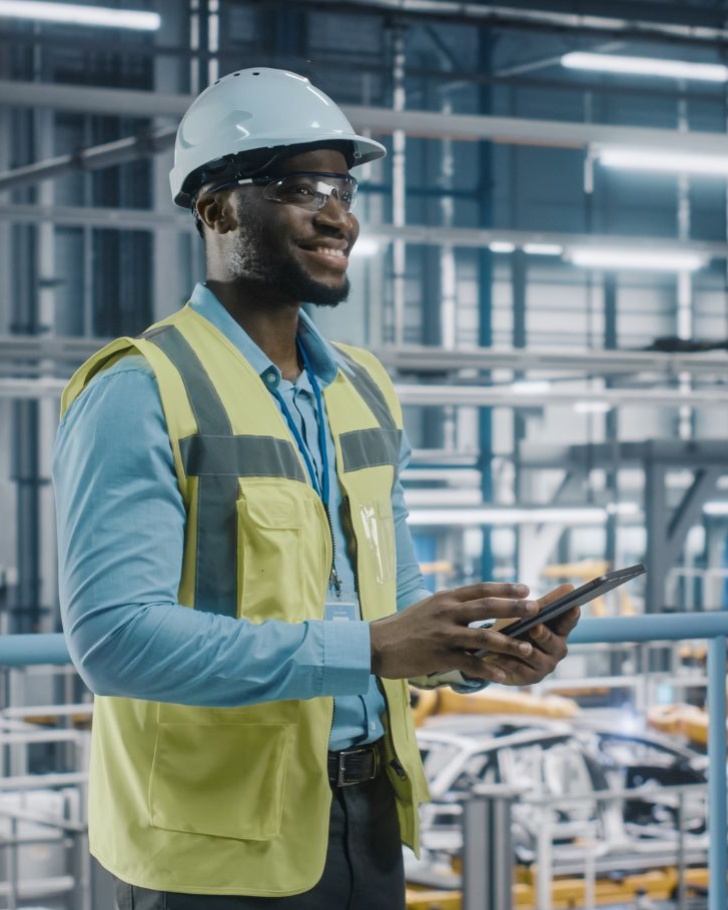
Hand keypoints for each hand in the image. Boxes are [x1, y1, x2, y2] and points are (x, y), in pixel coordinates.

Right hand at [370, 583, 540, 683]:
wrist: (376, 645)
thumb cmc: (404, 627)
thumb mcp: (428, 608)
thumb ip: (452, 607)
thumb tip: (475, 606)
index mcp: (445, 598)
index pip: (480, 589)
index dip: (504, 589)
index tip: (525, 589)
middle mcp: (447, 612)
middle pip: (486, 607)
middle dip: (514, 609)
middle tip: (536, 610)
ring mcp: (444, 634)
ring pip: (483, 636)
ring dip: (508, 643)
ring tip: (528, 648)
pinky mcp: (440, 655)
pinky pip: (470, 663)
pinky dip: (488, 669)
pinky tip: (503, 675)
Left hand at [480, 583, 579, 685]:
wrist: (499, 650)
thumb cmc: (519, 626)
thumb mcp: (529, 614)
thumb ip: (546, 603)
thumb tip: (570, 586)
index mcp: (559, 631)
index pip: (569, 622)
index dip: (571, 615)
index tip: (573, 606)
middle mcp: (556, 650)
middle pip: (554, 643)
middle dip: (545, 635)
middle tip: (535, 628)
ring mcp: (544, 666)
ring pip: (537, 658)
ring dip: (526, 651)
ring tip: (520, 646)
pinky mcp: (529, 678)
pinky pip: (519, 670)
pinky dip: (508, 662)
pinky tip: (497, 656)